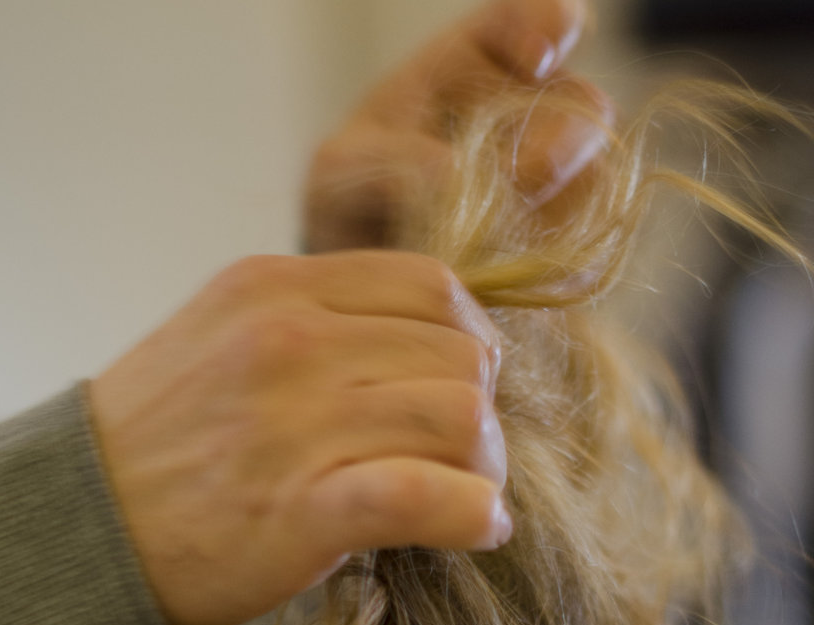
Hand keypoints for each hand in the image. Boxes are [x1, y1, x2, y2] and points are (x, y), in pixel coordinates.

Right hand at [87, 251, 507, 624]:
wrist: (76, 534)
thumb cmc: (153, 450)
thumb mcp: (217, 340)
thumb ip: (307, 326)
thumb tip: (417, 350)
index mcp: (273, 289)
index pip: (431, 286)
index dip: (466, 343)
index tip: (455, 390)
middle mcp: (288, 341)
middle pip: (460, 353)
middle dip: (482, 409)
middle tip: (464, 459)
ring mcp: (295, 423)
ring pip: (461, 417)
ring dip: (485, 466)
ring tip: (466, 496)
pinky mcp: (302, 509)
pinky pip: (428, 494)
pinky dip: (471, 515)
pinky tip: (475, 529)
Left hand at [304, 0, 615, 252]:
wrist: (363, 286)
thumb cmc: (348, 207)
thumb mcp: (341, 175)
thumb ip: (386, 162)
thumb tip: (452, 171)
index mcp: (471, 67)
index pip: (529, 21)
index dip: (550, 24)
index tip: (539, 57)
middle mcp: (526, 114)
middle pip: (581, 103)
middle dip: (563, 137)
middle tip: (525, 175)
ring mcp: (552, 179)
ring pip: (595, 175)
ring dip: (566, 202)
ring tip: (512, 231)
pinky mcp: (560, 242)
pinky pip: (586, 243)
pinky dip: (563, 256)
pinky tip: (520, 271)